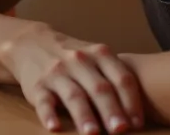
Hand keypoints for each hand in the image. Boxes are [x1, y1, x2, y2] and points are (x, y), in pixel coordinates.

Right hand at [0, 23, 143, 133]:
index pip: (121, 78)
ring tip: (92, 133)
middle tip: (120, 130)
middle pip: (99, 88)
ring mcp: (56, 72)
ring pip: (73, 95)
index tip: (137, 124)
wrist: (32, 42)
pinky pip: (43, 101)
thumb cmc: (75, 58)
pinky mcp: (36, 85)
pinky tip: (54, 127)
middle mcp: (79, 61)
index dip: (131, 102)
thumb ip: (116, 78)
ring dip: (84, 115)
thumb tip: (137, 117)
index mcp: (100, 54)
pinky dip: (48, 114)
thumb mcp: (97, 57)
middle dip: (111, 110)